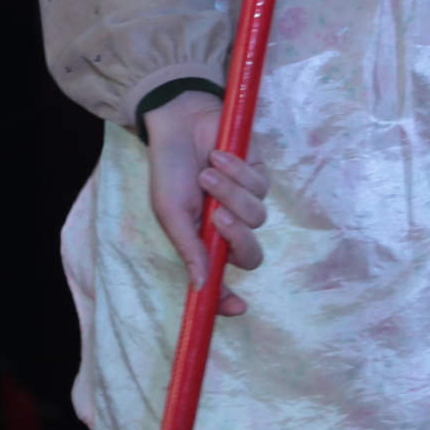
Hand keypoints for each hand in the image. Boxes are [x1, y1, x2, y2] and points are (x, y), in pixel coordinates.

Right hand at [143, 93, 267, 315]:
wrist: (179, 121)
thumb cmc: (169, 168)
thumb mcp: (170, 211)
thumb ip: (189, 247)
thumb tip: (201, 287)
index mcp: (203, 242)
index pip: (220, 281)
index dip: (228, 299)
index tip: (238, 308)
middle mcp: (227, 228)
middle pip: (251, 255)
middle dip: (237, 237)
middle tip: (217, 215)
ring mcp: (245, 202)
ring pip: (257, 217)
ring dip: (231, 193)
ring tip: (208, 170)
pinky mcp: (258, 177)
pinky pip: (261, 186)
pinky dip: (239, 171)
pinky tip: (219, 155)